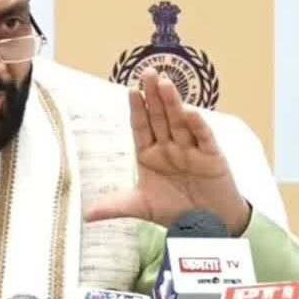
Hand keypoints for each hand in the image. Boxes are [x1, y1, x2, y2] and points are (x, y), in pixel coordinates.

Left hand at [84, 68, 250, 235]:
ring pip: (179, 122)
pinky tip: (190, 112)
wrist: (209, 225)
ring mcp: (191, 150)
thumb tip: (86, 215)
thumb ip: (115, 206)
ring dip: (173, 103)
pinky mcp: (212, 157)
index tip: (130, 89)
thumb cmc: (176, 210)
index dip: (137, 109)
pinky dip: (198, 126)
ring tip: (164, 83)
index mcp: (150, 154)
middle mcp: (170, 147)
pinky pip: (204, 139)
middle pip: (159, 117)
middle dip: (153, 96)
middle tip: (147, 73)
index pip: (141, 126)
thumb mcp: (142, 207)